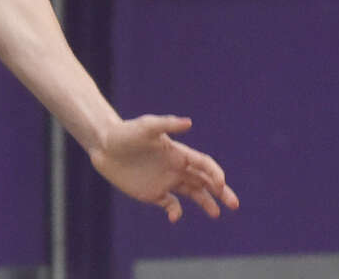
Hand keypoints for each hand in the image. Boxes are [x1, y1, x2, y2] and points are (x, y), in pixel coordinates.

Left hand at [89, 115, 239, 221]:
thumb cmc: (125, 132)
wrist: (104, 144)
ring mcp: (165, 181)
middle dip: (221, 191)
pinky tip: (174, 216)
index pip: (203, 164)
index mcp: (178, 152)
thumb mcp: (146, 126)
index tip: (220, 184)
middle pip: (204, 180)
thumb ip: (167, 124)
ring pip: (192, 193)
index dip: (215, 173)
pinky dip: (176, 212)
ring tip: (216, 214)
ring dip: (205, 202)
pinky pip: (170, 204)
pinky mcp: (152, 193)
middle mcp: (175, 167)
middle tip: (234, 204)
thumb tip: (189, 122)